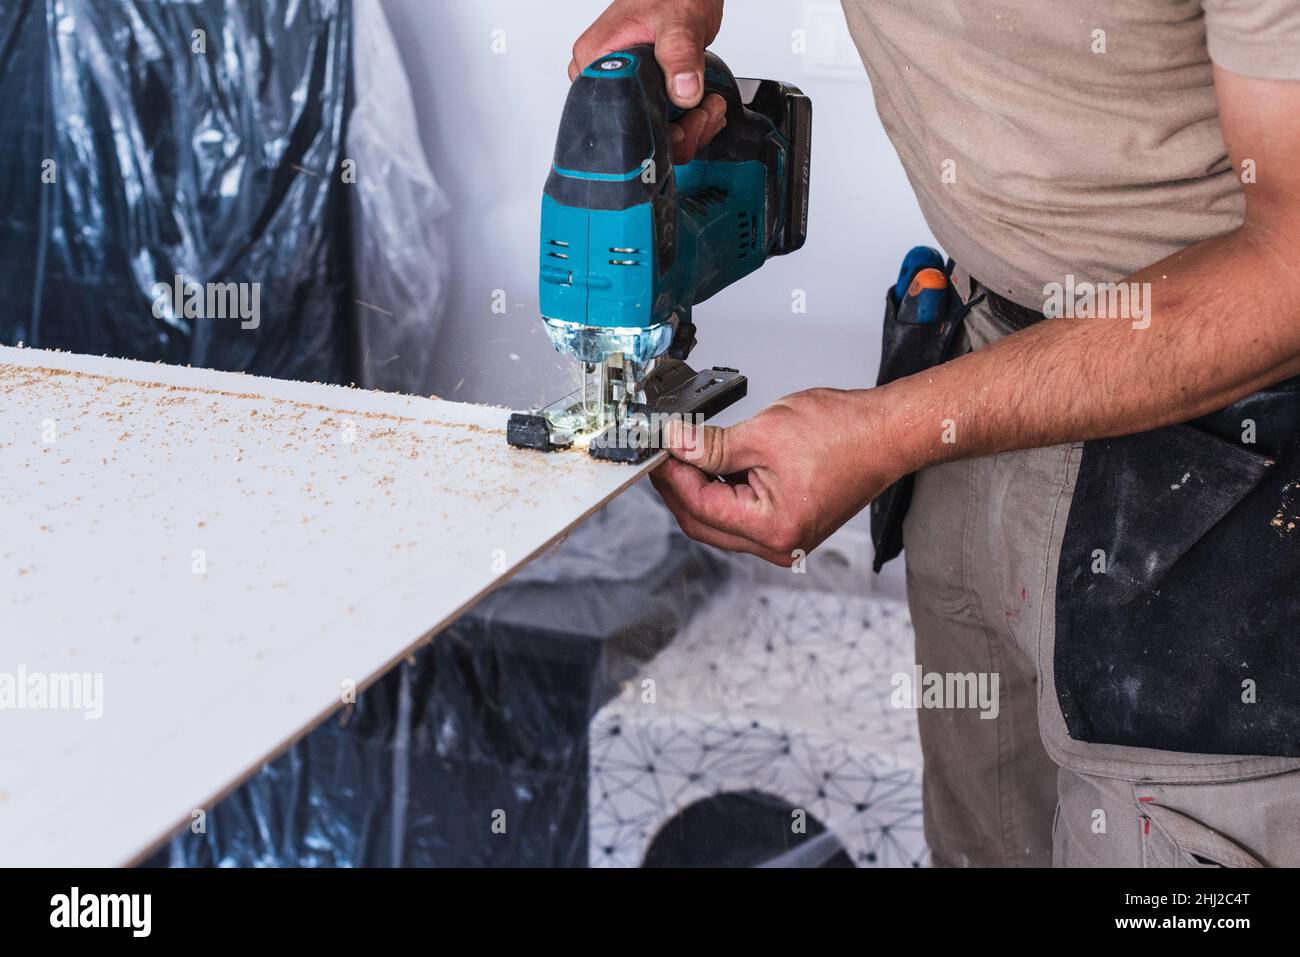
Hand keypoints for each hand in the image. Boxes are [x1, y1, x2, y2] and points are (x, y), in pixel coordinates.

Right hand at [569, 0, 727, 162]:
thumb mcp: (679, 20)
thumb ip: (680, 52)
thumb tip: (683, 91)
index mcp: (596, 59)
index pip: (615, 116)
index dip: (651, 131)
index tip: (682, 126)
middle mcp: (604, 75)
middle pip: (635, 131)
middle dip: (678, 133)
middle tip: (703, 114)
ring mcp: (623, 84)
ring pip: (651, 130)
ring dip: (689, 129)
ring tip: (710, 107)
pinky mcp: (642, 90)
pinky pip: (662, 120)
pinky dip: (688, 122)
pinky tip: (704, 109)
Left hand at [650, 388, 908, 565]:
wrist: (886, 434)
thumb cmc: (844, 434)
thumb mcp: (763, 433)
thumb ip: (711, 446)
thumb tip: (676, 445)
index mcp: (771, 528)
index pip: (699, 506)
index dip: (671, 475)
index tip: (656, 450)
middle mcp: (778, 544)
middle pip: (704, 522)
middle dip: (679, 486)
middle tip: (663, 452)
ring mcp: (784, 539)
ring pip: (720, 520)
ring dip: (701, 488)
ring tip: (691, 450)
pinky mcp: (788, 526)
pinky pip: (741, 515)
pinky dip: (725, 490)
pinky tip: (717, 463)